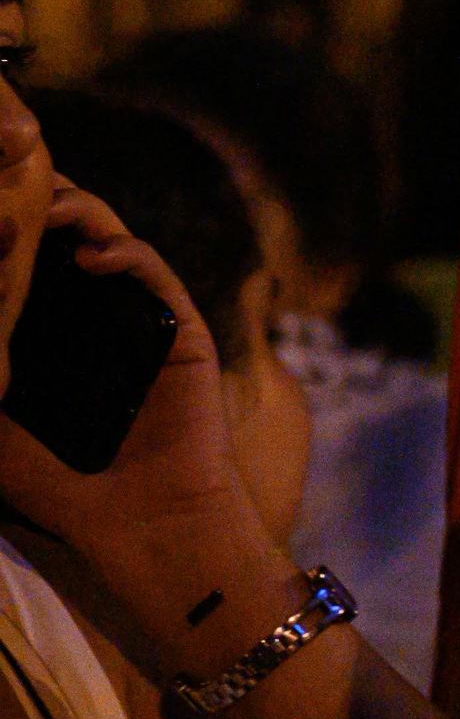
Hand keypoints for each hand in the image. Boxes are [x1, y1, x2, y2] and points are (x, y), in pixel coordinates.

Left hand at [0, 183, 293, 691]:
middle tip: (6, 189)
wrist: (147, 529)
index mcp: (56, 343)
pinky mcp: (183, 333)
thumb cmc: (71, 493)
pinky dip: (127, 252)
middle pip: (68, 243)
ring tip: (42, 208)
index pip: (28, 270)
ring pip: (114, 243)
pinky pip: (157, 277)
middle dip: (37, 208)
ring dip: (79, 215)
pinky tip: (90, 253)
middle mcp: (99, 324)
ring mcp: (144, 323)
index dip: (6, 238)